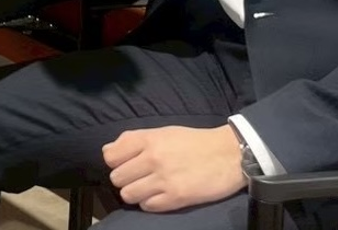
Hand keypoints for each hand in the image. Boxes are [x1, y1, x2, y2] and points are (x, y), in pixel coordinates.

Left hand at [103, 125, 245, 212]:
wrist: (228, 154)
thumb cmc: (194, 142)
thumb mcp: (162, 132)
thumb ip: (134, 140)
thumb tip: (109, 151)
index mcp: (147, 139)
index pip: (110, 156)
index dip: (115, 162)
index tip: (125, 164)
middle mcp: (152, 158)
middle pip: (116, 177)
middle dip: (125, 179)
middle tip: (138, 178)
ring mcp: (164, 179)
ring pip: (128, 194)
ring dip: (135, 193)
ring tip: (147, 189)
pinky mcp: (176, 197)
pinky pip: (148, 206)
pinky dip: (150, 203)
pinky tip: (160, 196)